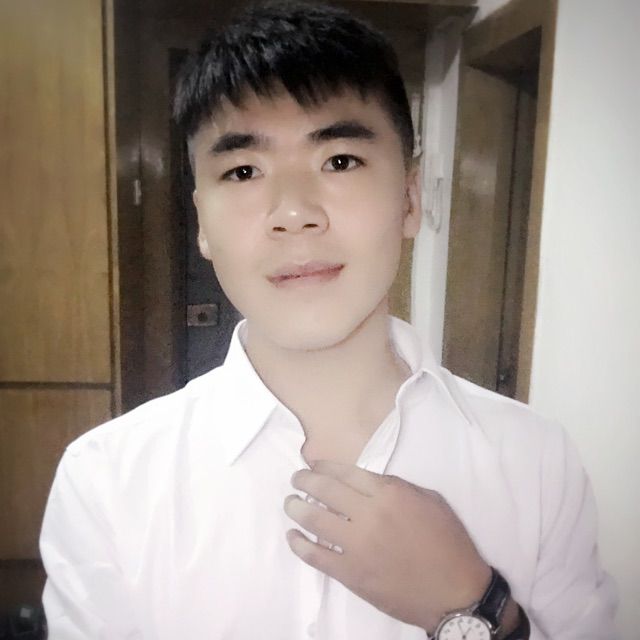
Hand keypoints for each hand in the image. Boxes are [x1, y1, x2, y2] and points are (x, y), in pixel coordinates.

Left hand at [283, 460, 491, 632]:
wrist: (455, 592)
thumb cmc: (448, 543)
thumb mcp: (429, 500)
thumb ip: (397, 486)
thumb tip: (368, 483)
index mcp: (389, 493)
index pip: (345, 472)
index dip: (324, 466)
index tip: (313, 466)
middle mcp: (369, 514)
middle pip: (324, 490)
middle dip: (304, 480)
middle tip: (296, 479)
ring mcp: (357, 545)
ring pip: (315, 519)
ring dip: (296, 508)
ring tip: (291, 503)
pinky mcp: (351, 573)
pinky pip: (316, 555)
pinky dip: (299, 544)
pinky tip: (293, 536)